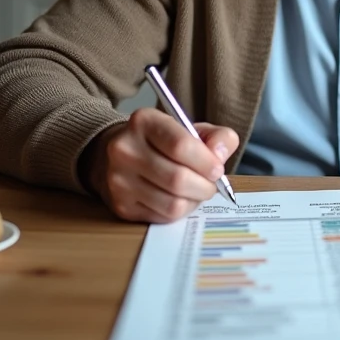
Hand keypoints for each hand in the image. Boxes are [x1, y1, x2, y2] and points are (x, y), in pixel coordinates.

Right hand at [83, 107, 238, 223]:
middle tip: (211, 185)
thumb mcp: (191, 128)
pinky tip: (179, 199)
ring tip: (195, 191)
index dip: (206, 162)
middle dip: (205, 186)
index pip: (181, 146)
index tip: (218, 169)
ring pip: (173, 203)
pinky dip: (180, 211)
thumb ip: (217, 136)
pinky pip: (163, 217)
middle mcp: (125, 149)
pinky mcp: (121, 206)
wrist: (120, 155)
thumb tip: (220, 155)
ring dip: (194, 201)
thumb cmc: (163, 142)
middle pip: (178, 179)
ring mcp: (119, 180)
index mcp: (144, 122)